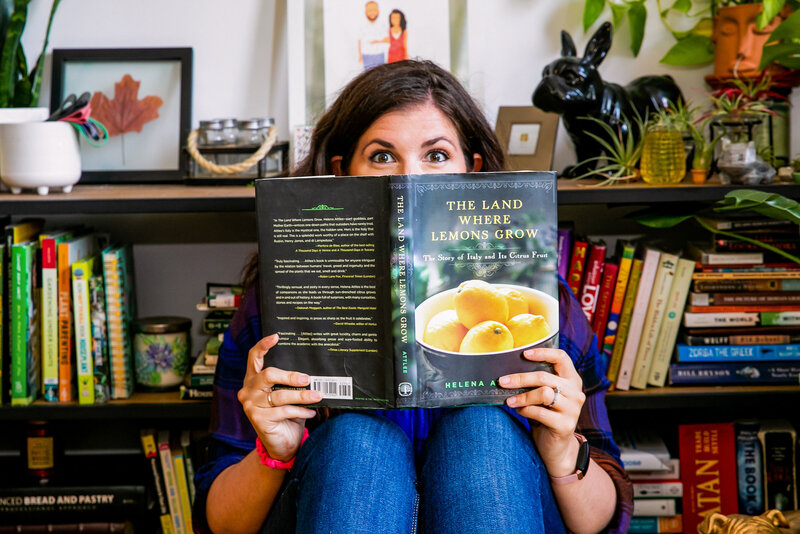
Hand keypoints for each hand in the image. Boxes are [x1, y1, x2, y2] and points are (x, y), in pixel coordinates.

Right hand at [237, 334, 320, 461]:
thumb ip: (291, 383)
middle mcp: (248, 390)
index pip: (254, 357)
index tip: (276, 336)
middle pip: (268, 374)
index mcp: (253, 380)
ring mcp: (250, 405)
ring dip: (302, 396)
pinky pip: (284, 411)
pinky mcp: (257, 419)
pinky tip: (310, 412)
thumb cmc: (287, 416)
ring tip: (317, 396)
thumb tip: (311, 372)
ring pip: (280, 395)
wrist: (282, 445)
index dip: (263, 345)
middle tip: (307, 378)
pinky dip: (300, 411)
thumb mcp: (288, 396)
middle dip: (290, 376)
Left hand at [499, 348, 584, 475]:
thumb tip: (509, 372)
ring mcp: (573, 409)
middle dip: (520, 378)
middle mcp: (576, 392)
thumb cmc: (545, 415)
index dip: (543, 352)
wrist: (556, 447)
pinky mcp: (566, 425)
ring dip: (522, 396)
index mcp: (572, 380)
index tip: (524, 354)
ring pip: (543, 393)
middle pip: (545, 377)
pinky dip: (526, 410)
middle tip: (502, 381)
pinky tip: (520, 412)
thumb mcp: (543, 396)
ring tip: (510, 401)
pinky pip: (540, 412)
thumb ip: (536, 383)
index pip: (562, 357)